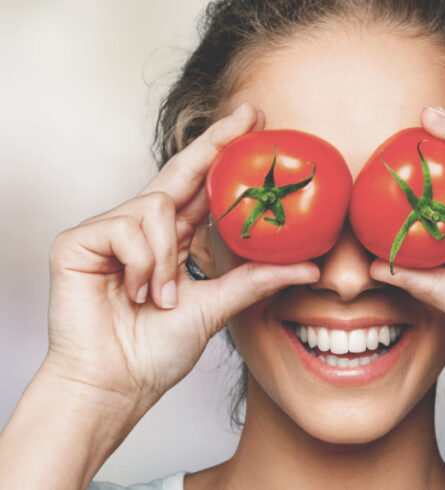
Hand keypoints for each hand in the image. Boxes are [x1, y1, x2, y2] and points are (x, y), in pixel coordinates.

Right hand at [44, 103, 319, 408]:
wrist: (115, 384)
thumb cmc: (155, 352)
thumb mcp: (218, 307)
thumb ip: (256, 281)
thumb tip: (310, 266)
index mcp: (171, 239)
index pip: (200, 186)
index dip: (223, 152)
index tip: (254, 122)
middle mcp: (140, 227)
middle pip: (180, 171)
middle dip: (215, 141)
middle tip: (249, 115)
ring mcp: (108, 231)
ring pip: (157, 207)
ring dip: (165, 258)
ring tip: (158, 297)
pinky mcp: (78, 240)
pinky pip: (127, 227)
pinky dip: (140, 263)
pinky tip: (132, 292)